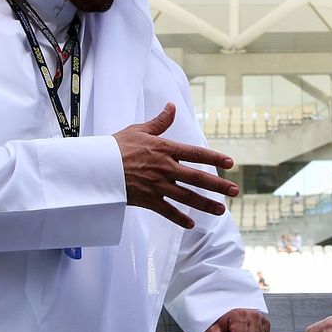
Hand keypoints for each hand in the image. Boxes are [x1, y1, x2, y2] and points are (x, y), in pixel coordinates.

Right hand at [114, 103, 237, 228]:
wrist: (96, 166)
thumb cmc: (116, 146)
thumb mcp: (138, 129)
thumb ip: (159, 122)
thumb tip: (172, 107)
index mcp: (165, 149)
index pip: (196, 153)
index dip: (215, 158)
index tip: (230, 163)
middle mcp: (166, 168)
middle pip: (198, 177)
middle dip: (219, 185)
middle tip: (235, 190)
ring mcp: (158, 185)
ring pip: (187, 197)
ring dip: (206, 204)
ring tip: (221, 210)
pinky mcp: (148, 200)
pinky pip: (167, 211)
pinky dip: (180, 218)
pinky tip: (191, 224)